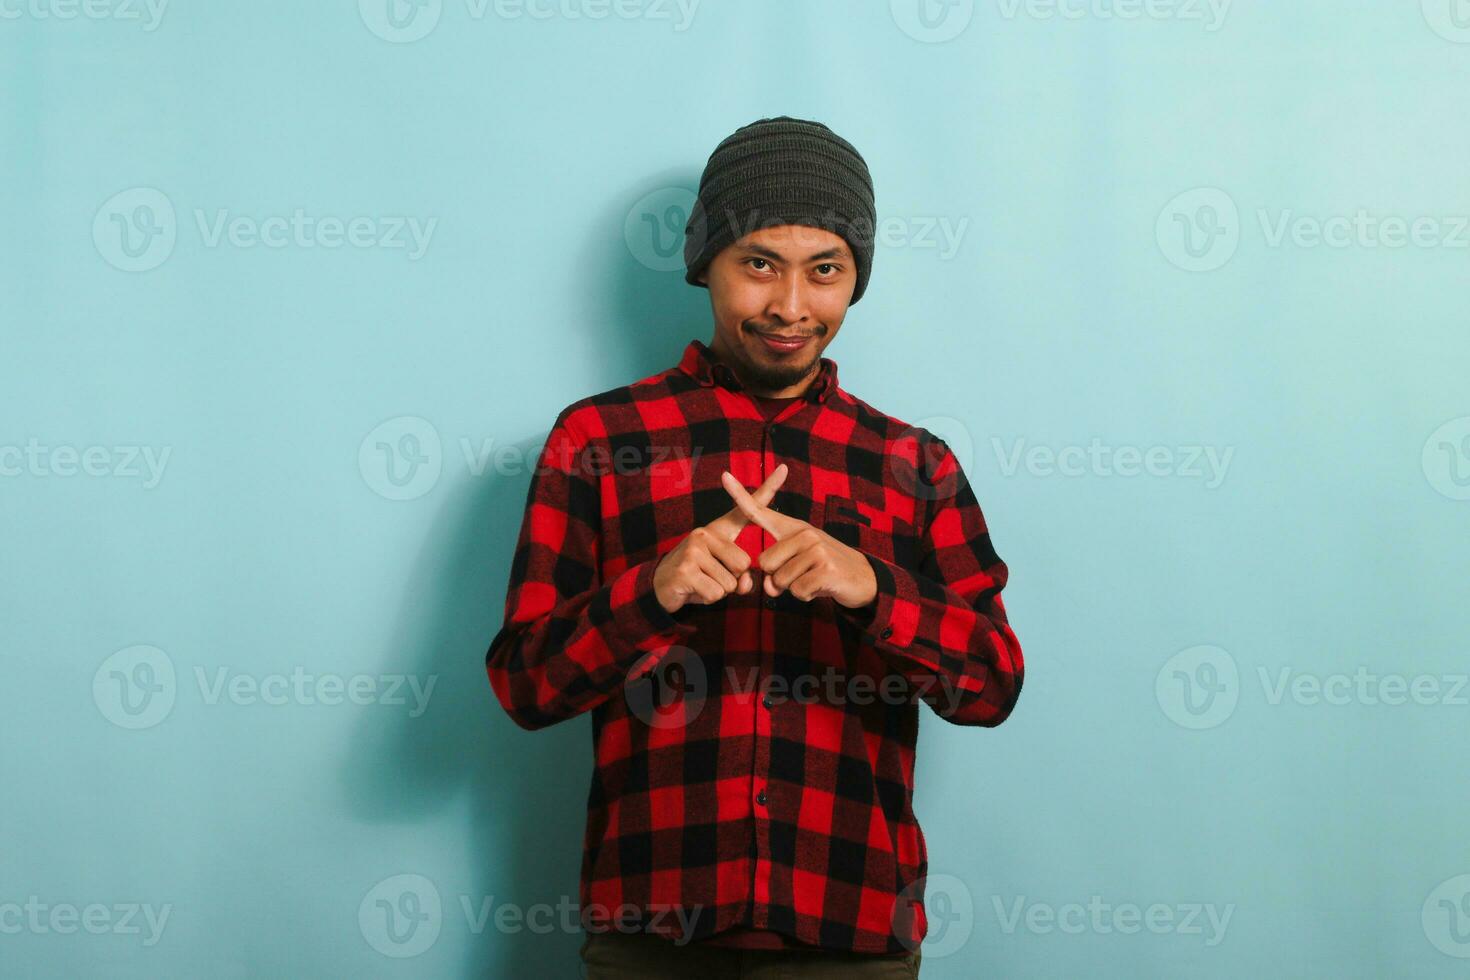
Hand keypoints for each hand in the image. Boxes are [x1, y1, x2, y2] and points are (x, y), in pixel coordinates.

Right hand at [653, 464, 788, 614]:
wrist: (659, 587)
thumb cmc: (698, 577)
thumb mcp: (723, 574)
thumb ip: (742, 577)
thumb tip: (744, 583)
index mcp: (718, 530)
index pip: (746, 509)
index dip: (768, 489)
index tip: (784, 468)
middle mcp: (705, 532)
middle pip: (744, 564)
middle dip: (732, 580)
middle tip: (710, 576)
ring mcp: (693, 549)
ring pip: (730, 583)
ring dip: (719, 591)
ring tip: (701, 582)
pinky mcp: (686, 569)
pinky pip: (716, 593)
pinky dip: (708, 599)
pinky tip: (693, 589)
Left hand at [719, 472, 878, 609]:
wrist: (862, 578)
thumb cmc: (823, 570)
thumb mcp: (797, 567)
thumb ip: (775, 575)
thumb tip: (769, 587)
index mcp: (793, 528)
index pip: (760, 510)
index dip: (739, 495)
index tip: (724, 476)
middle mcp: (804, 533)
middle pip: (765, 564)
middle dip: (778, 578)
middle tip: (802, 573)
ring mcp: (816, 549)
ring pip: (780, 581)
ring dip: (794, 588)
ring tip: (813, 579)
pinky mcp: (826, 569)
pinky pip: (797, 591)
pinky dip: (806, 595)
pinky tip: (821, 587)